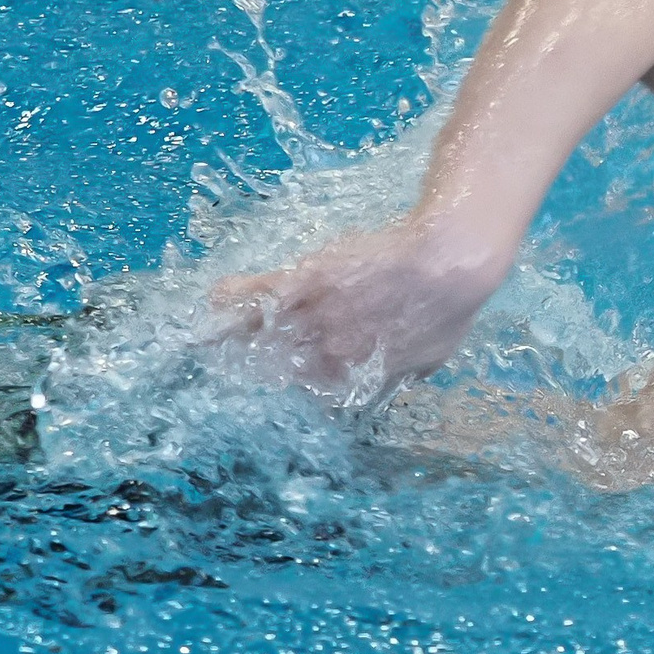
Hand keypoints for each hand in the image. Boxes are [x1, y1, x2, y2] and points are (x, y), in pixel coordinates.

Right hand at [205, 215, 498, 397]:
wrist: (446, 262)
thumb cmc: (449, 309)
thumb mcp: (431, 355)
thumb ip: (407, 370)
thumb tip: (402, 376)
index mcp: (354, 376)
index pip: (312, 391)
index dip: (296, 385)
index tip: (283, 380)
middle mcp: (325, 354)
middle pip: (276, 367)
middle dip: (253, 367)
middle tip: (229, 365)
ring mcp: (314, 317)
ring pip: (261, 332)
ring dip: (230, 338)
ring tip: (203, 340)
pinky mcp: (306, 280)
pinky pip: (260, 293)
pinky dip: (235, 296)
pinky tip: (215, 298)